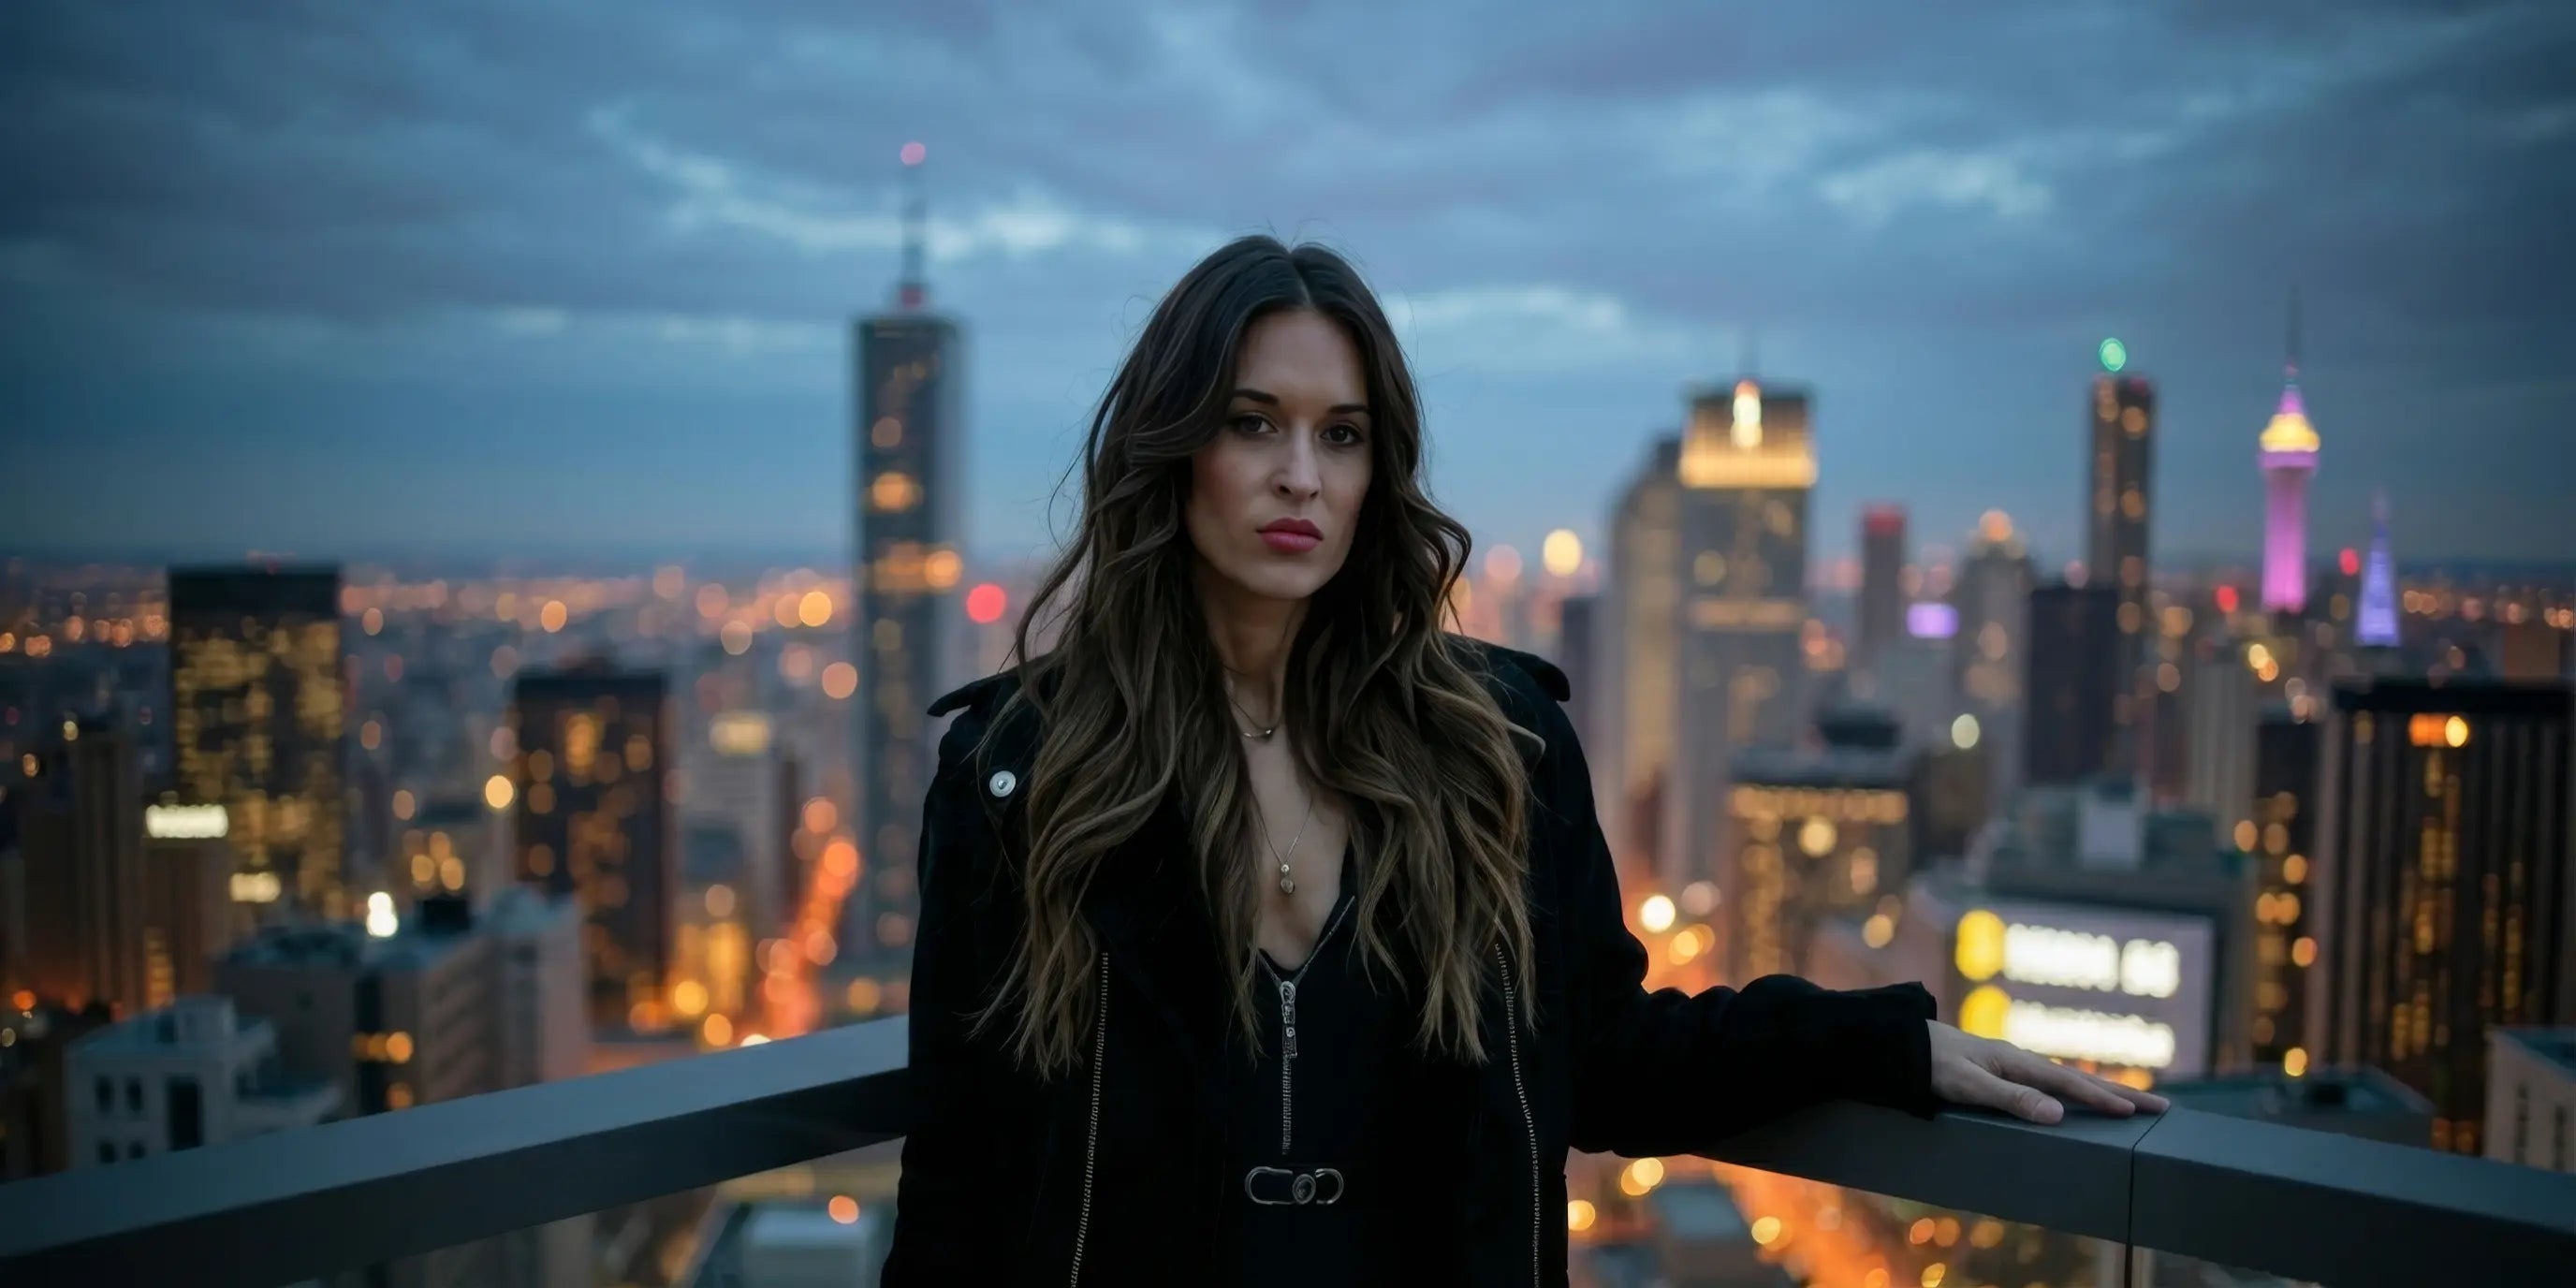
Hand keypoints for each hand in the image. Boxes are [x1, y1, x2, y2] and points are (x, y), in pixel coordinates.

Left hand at [1926, 1021, 2170, 1124]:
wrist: (1902, 1044)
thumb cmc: (1931, 1065)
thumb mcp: (1969, 1086)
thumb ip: (2011, 1099)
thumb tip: (2058, 1114)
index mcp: (2017, 1062)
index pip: (2071, 1085)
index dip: (2105, 1099)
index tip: (2137, 1111)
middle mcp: (2021, 1061)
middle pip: (2079, 1081)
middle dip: (2120, 1094)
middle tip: (2161, 1107)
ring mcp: (2013, 1065)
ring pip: (2067, 1081)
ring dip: (2101, 1092)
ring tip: (2133, 1105)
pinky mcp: (2003, 1071)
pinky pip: (2049, 1083)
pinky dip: (2075, 1091)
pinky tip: (2080, 1100)